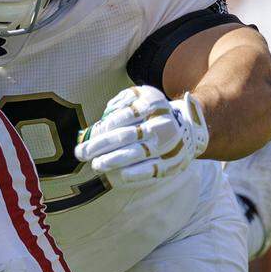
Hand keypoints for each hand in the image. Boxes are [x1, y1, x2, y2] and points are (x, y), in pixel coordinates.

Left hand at [75, 85, 208, 188]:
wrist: (188, 127)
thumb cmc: (152, 111)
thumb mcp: (141, 95)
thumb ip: (122, 100)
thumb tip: (104, 116)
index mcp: (153, 104)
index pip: (125, 115)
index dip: (106, 126)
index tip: (90, 135)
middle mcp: (162, 124)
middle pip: (126, 136)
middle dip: (101, 145)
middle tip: (81, 153)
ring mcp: (168, 145)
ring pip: (136, 153)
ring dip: (113, 160)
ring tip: (95, 165)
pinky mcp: (171, 163)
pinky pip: (152, 170)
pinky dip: (136, 173)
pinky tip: (120, 176)